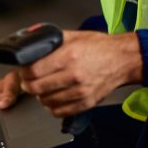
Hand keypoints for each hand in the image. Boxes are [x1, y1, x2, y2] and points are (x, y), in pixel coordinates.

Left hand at [18, 30, 142, 117]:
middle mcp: (74, 75)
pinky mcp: (86, 103)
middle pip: (37, 88)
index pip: (33, 70)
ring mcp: (80, 91)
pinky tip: (53, 97)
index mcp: (68, 56)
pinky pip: (60, 111)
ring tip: (42, 88)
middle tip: (29, 80)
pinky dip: (52, 106)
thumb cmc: (99, 47)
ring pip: (46, 101)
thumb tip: (32, 41)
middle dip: (28, 84)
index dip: (24, 71)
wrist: (122, 60)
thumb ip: (51, 39)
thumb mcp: (73, 36)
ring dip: (40, 96)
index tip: (24, 70)